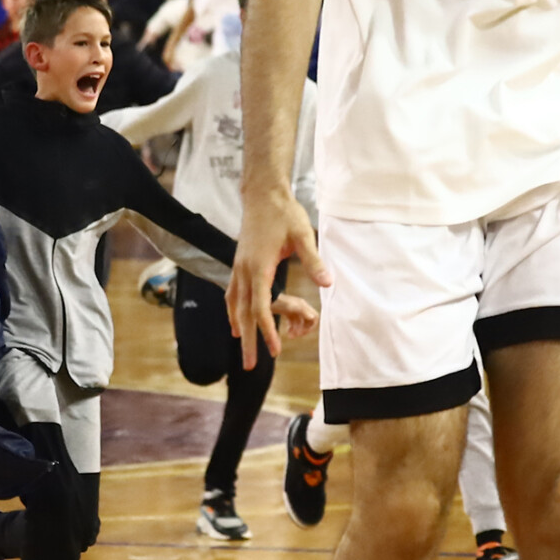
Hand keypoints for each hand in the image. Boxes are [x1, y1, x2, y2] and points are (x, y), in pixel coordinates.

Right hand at [228, 184, 331, 369]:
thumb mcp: (303, 234)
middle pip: (243, 313)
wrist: (263, 194)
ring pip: (234, 305)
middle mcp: (244, 270)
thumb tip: (327, 283)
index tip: (274, 351)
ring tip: (243, 350)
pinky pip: (232, 294)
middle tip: (250, 366)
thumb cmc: (285, 213)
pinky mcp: (239, 263)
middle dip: (248, 340)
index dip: (266, 331)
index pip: (260, 307)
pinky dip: (233, 311)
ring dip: (239, 328)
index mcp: (259, 266)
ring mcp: (238, 267)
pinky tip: (236, 323)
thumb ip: (314, 260)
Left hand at [268, 293, 318, 339]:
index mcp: (302, 305)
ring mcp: (294, 309)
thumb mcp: (288, 306)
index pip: (314, 318)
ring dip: (298, 330)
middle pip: (310, 321)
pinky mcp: (288, 311)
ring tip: (289, 335)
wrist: (260, 295)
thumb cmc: (275, 300)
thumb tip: (312, 317)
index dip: (310, 328)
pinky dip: (293, 328)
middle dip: (303, 330)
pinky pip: (295, 322)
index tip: (299, 334)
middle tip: (293, 335)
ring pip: (302, 323)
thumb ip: (301, 309)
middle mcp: (300, 306)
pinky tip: (287, 332)